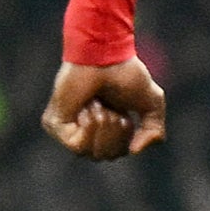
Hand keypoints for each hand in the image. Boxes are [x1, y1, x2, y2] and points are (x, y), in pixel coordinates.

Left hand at [44, 58, 167, 160]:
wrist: (105, 54)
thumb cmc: (126, 73)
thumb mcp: (152, 105)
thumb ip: (154, 132)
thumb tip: (134, 150)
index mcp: (103, 128)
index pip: (116, 153)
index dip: (125, 138)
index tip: (125, 116)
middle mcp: (83, 130)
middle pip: (104, 156)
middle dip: (115, 133)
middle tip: (112, 109)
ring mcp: (67, 128)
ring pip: (91, 153)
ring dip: (103, 127)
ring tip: (99, 104)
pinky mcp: (55, 124)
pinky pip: (77, 146)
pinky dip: (89, 128)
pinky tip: (88, 108)